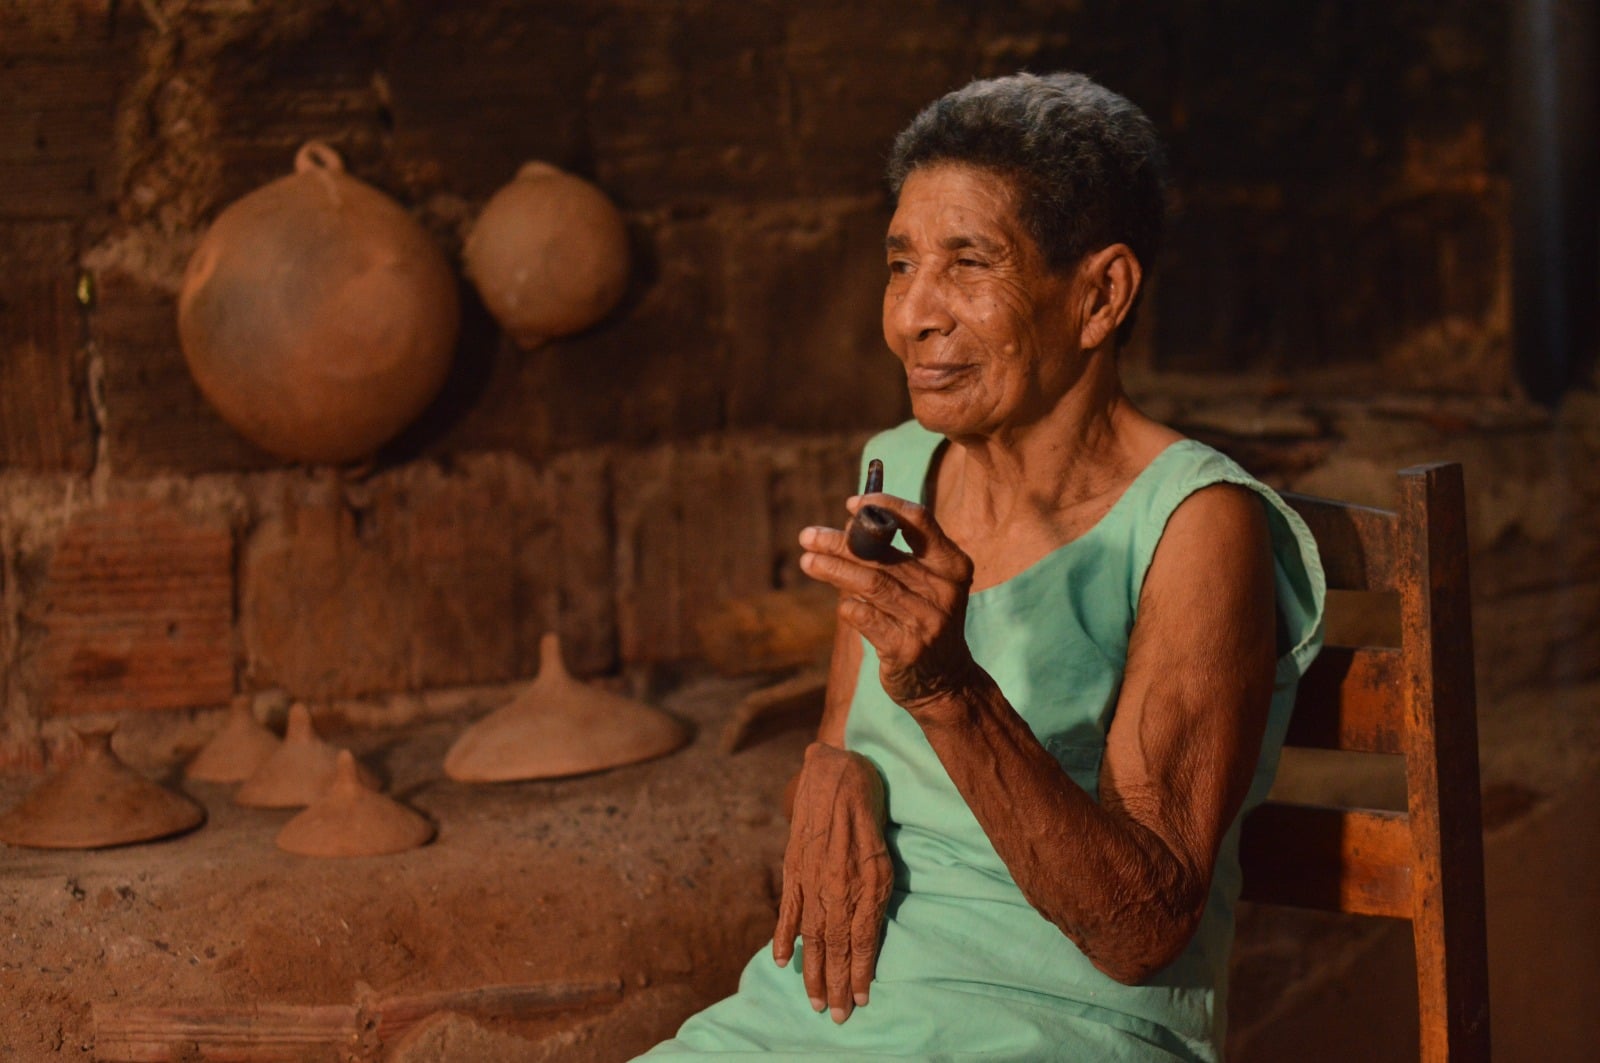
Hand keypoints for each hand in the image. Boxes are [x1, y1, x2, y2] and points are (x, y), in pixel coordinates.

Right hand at [773, 742, 892, 1022]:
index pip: (862, 939)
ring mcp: (811, 877)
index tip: (860, 1000)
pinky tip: (782, 961)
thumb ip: (875, 885)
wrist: (836, 767)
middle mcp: (836, 884)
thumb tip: (870, 928)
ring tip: (815, 1000)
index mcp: (864, 881)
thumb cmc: (868, 805)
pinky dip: (784, 936)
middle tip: (836, 1017)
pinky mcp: (794, 865)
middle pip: (836, 945)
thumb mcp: (882, 847)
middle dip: (837, 984)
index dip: (861, 972)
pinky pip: (789, 908)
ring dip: (814, 970)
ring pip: (813, 934)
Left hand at [799, 493, 979, 711]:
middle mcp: (944, 591)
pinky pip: (865, 617)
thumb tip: (849, 520)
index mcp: (952, 566)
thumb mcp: (925, 584)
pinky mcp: (906, 648)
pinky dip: (848, 607)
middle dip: (840, 542)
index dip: (884, 506)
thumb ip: (895, 555)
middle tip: (808, 535)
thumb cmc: (925, 619)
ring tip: (808, 560)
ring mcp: (927, 621)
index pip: (920, 522)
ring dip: (833, 569)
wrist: (946, 681)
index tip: (851, 504)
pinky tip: (840, 603)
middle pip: (882, 555)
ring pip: (870, 584)